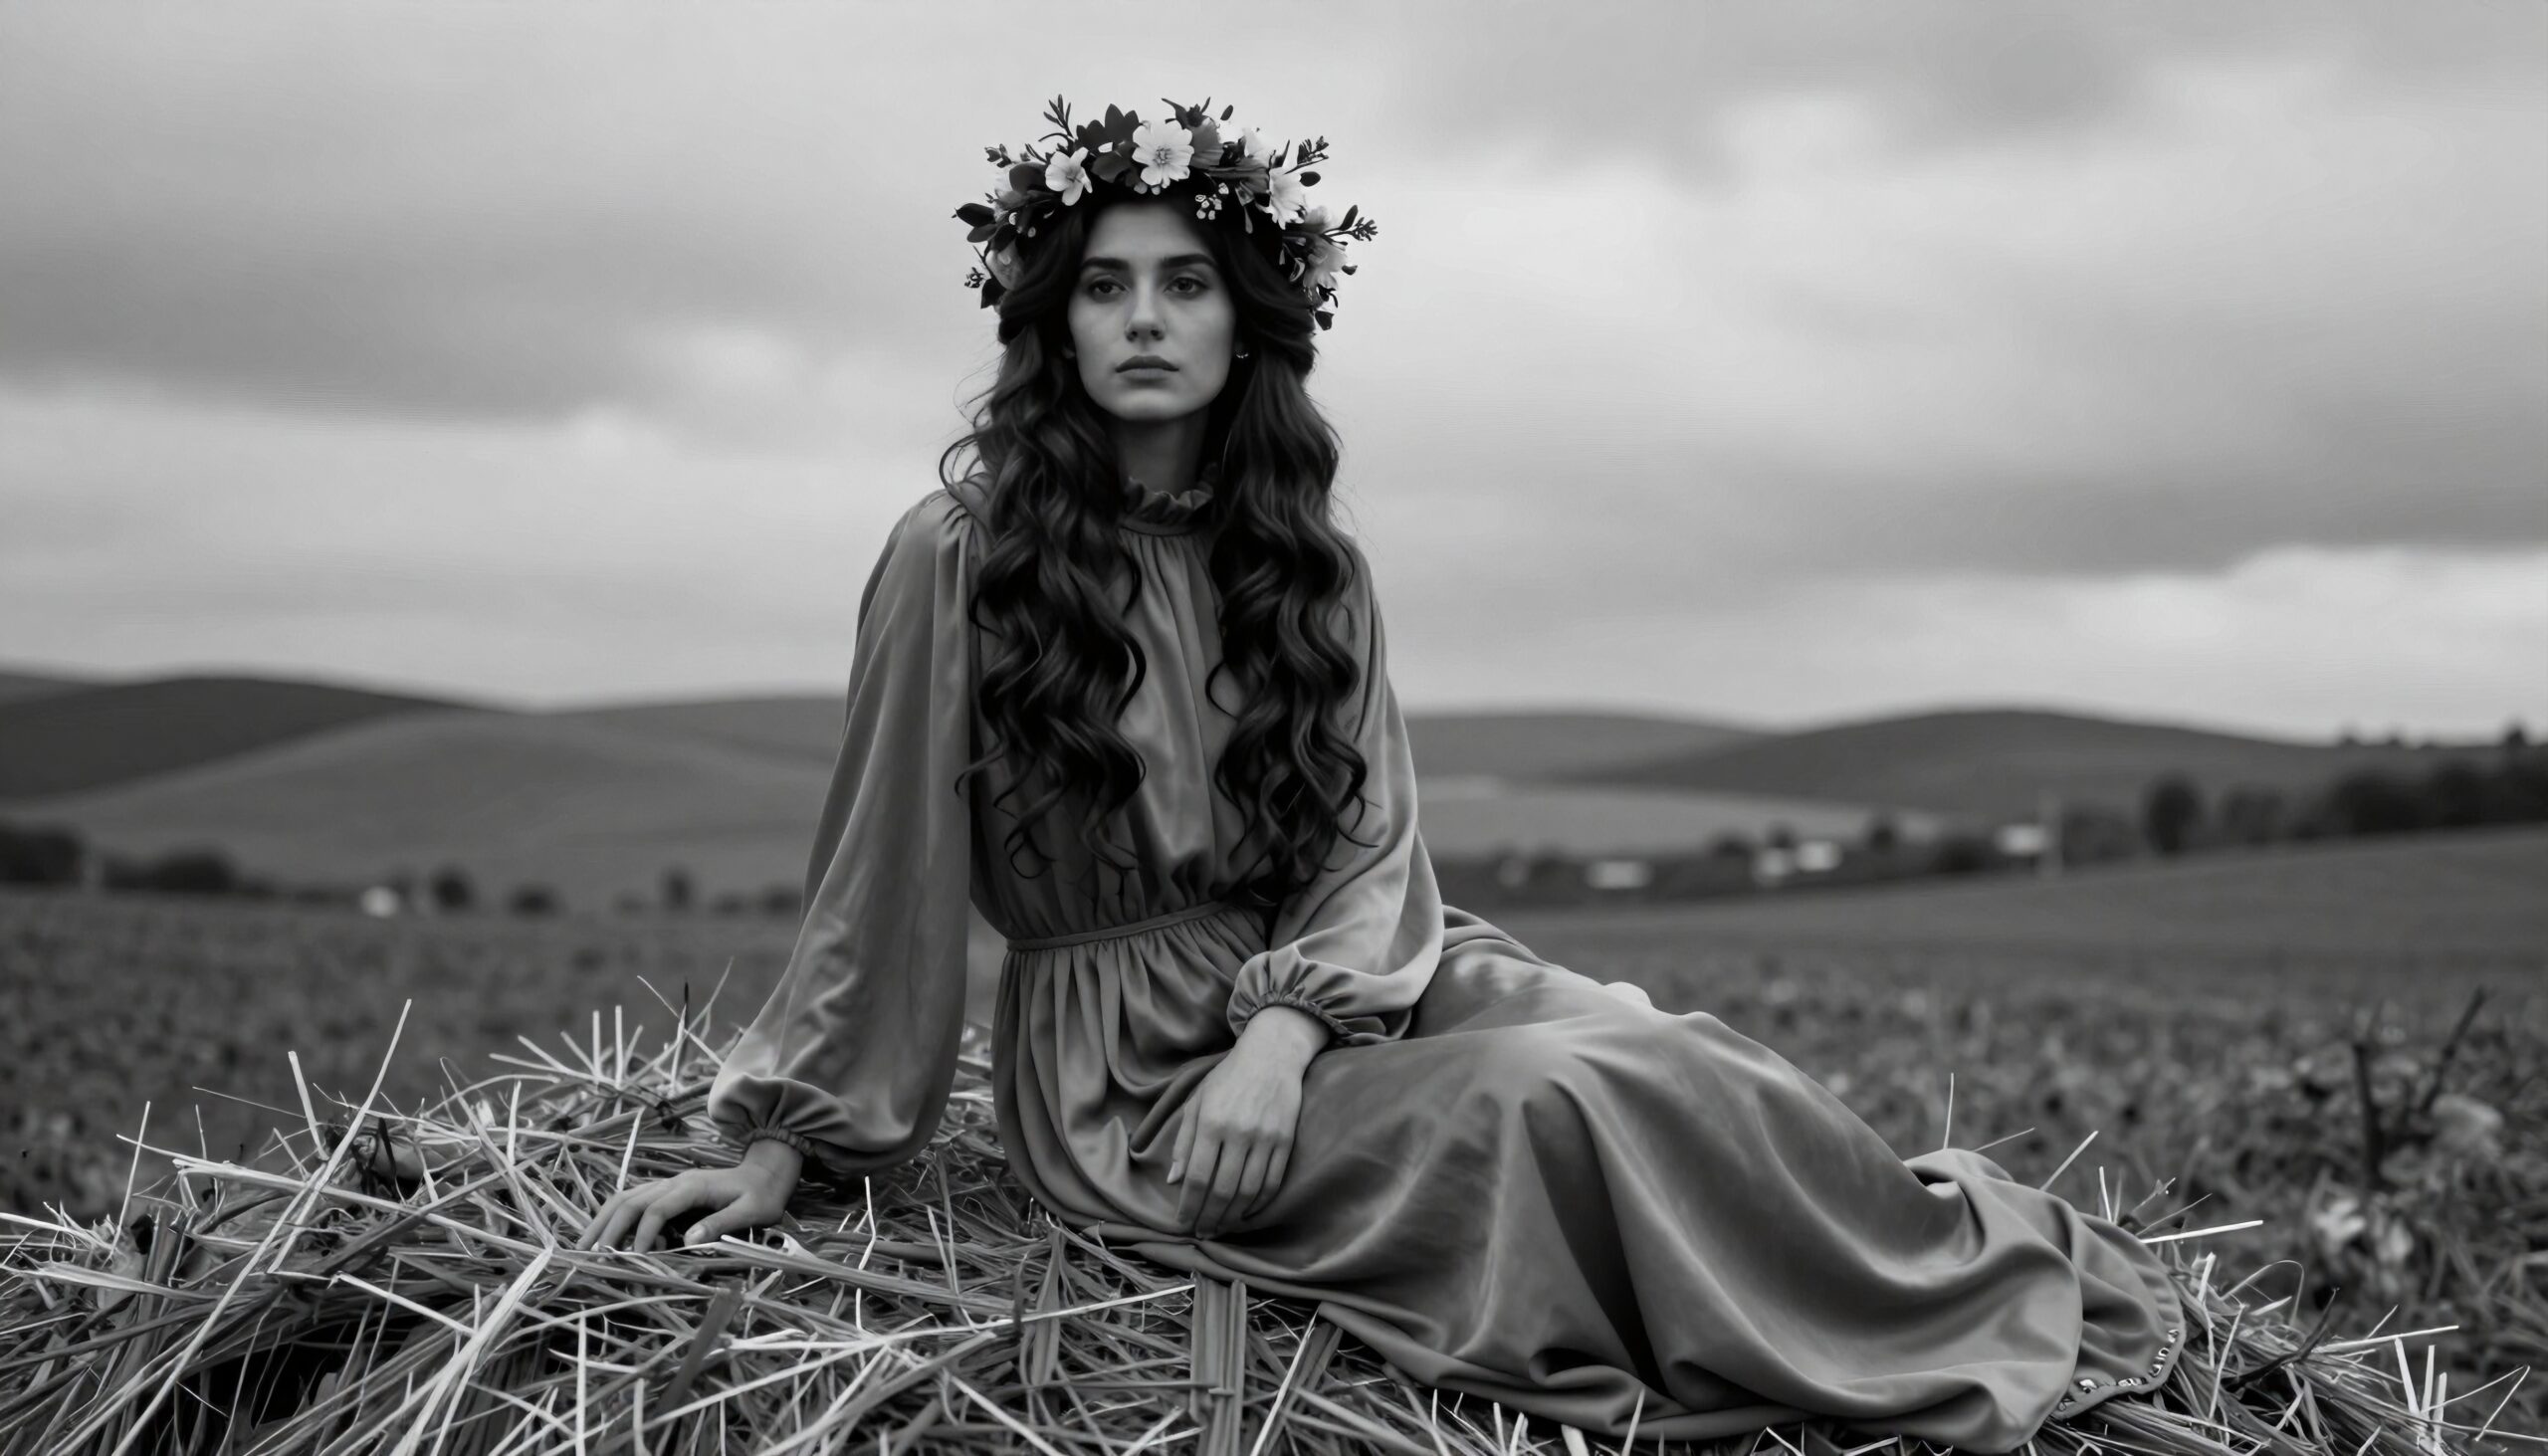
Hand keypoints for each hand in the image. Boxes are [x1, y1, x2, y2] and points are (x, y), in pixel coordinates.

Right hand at [576, 1138, 803, 1252]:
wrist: (766, 1174)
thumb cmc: (762, 1195)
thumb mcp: (752, 1210)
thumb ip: (722, 1223)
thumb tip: (689, 1240)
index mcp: (693, 1186)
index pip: (657, 1209)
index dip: (642, 1234)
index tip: (633, 1259)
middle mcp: (674, 1183)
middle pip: (630, 1201)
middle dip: (608, 1229)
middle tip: (589, 1257)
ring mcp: (668, 1186)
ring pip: (625, 1199)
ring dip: (603, 1222)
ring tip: (583, 1247)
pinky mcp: (667, 1194)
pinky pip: (633, 1202)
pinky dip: (615, 1218)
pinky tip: (607, 1238)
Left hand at [1170, 1009, 1320, 1236]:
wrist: (1273, 1055)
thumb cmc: (1228, 1077)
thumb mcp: (1197, 1102)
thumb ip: (1184, 1142)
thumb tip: (1174, 1181)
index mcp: (1212, 1123)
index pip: (1198, 1177)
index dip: (1189, 1207)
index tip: (1182, 1224)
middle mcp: (1239, 1133)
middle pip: (1222, 1190)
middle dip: (1209, 1218)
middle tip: (1201, 1233)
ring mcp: (1266, 1138)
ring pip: (1248, 1191)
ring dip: (1232, 1217)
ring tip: (1221, 1228)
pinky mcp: (1285, 1141)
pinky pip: (1272, 1182)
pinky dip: (1258, 1203)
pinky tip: (1246, 1213)